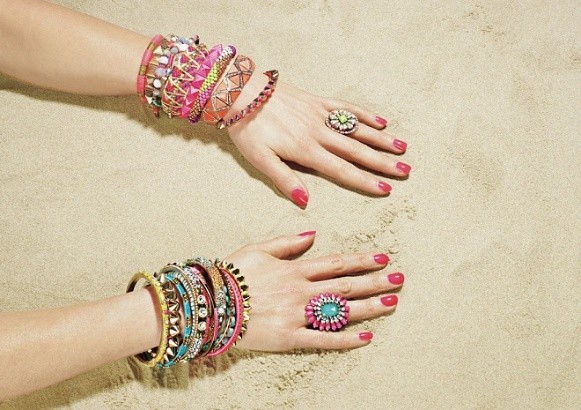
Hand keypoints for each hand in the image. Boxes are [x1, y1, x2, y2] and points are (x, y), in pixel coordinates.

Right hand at [226, 232, 403, 350]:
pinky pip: (323, 339)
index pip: (336, 263)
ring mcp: (297, 315)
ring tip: (392, 303)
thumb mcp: (257, 249)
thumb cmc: (230, 274)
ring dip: (369, 307)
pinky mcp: (290, 337)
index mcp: (294, 269)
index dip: (361, 260)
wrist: (209, 303)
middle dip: (375, 281)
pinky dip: (345, 339)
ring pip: (340, 311)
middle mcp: (301, 291)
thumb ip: (286, 242)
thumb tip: (312, 234)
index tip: (382, 258)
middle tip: (399, 278)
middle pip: (346, 285)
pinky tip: (366, 337)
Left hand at [227, 79, 410, 207]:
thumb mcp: (260, 159)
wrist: (241, 92)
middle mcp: (319, 133)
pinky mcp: (317, 102)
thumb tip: (305, 202)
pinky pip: (345, 108)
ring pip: (356, 130)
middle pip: (357, 151)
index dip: (365, 181)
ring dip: (380, 140)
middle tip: (405, 171)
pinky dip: (364, 115)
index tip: (385, 189)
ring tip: (401, 148)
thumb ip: (284, 179)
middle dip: (383, 162)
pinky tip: (379, 121)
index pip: (342, 170)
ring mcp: (320, 115)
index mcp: (306, 150)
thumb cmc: (249, 129)